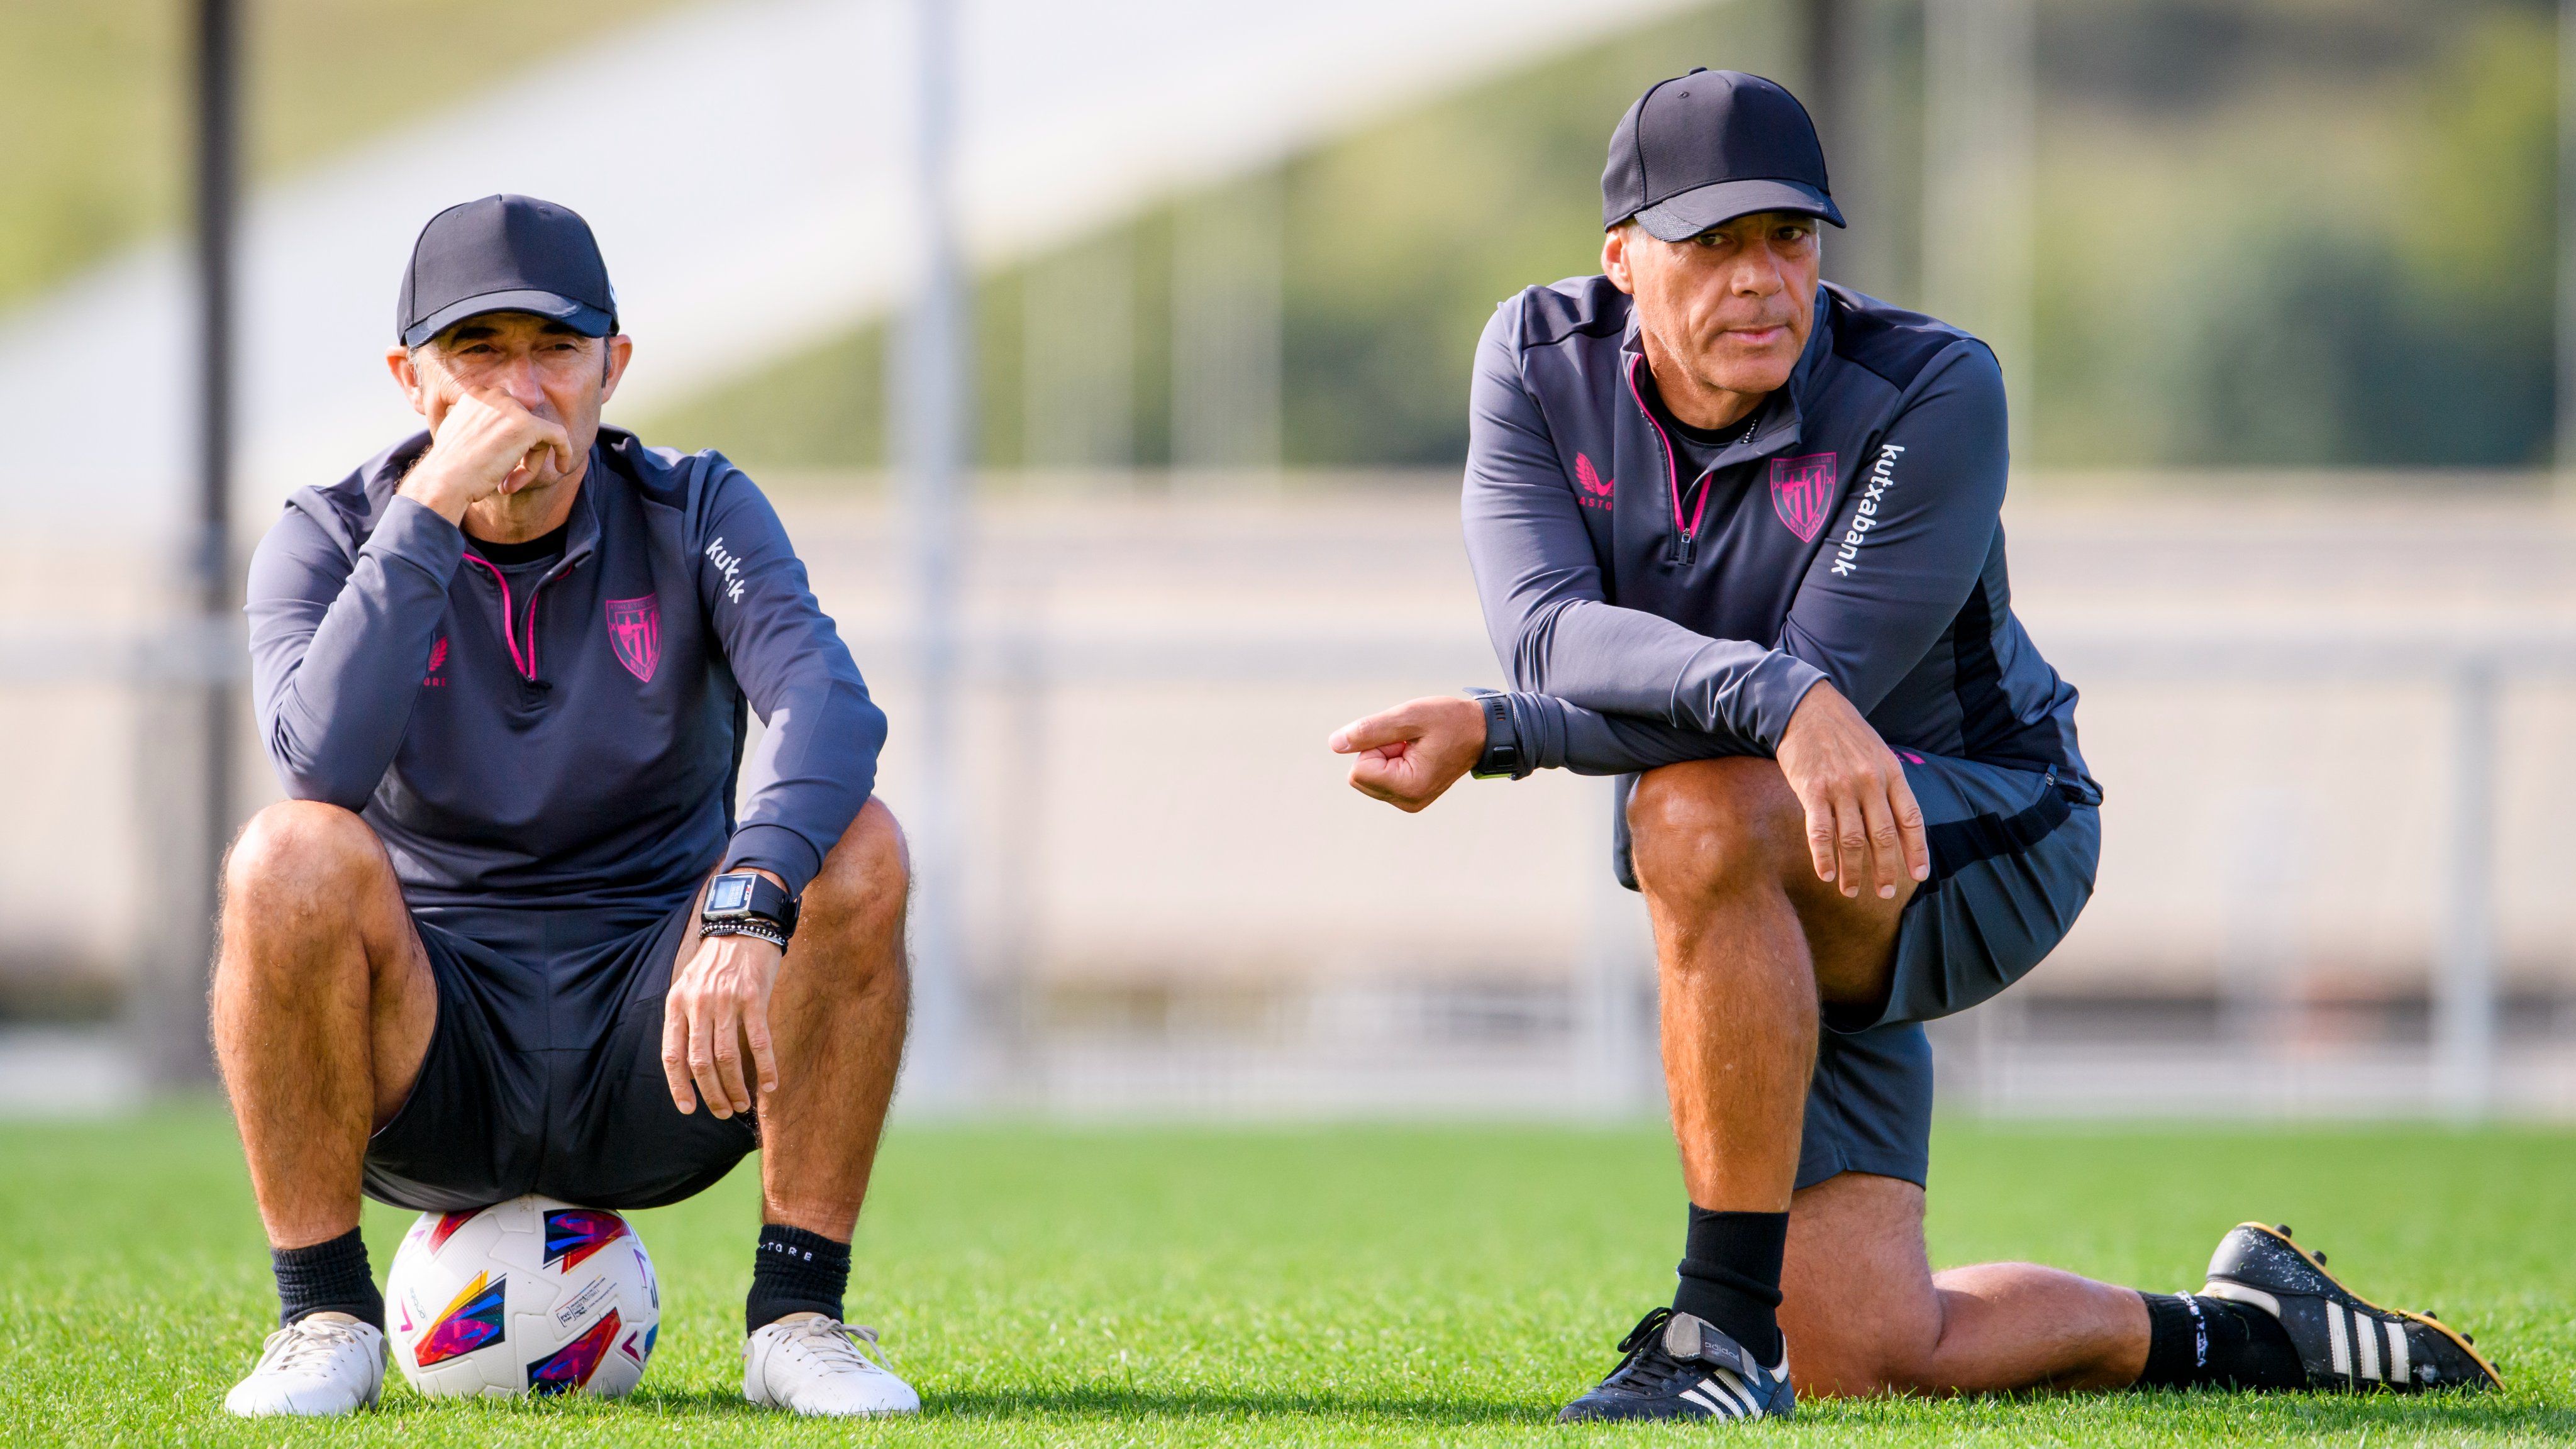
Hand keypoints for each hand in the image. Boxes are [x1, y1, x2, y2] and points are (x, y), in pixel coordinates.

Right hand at [397, 386, 575, 522]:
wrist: (445, 480)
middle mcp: (494, 394)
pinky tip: (564, 467)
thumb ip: (481, 425)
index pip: (508, 414)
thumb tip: (502, 430)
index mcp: (477, 393)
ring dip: (530, 462)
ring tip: (510, 484)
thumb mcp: (461, 435)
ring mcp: (512, 408)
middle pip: (525, 423)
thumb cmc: (450, 466)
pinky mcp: (528, 425)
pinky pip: (559, 435)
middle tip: (507, 479)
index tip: (498, 462)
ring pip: (539, 435)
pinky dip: (565, 451)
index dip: (507, 441)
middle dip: (521, 452)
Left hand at [661, 927, 783, 1118]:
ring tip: (743, 1104)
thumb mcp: (689, 986)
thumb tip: (691, 1067)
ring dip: (736, 1087)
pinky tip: (770, 1084)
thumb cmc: (717, 961)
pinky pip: (760, 1041)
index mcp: (677, 1003)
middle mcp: (698, 1004)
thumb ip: (686, 1021)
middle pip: (701, 1062)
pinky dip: (765, 1067)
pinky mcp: (754, 997)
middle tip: (724, 1112)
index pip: (673, 1055)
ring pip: (728, 1056)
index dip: (679, 1086)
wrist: (743, 924)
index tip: (688, 1108)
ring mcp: (726, 1000)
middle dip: (712, 1094)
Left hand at [1329, 695, 1486, 811]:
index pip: (1358, 769)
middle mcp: (1407, 802)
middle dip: (1378, 751)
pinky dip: (1391, 761)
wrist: (1479, 732)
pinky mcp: (1407, 797)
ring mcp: (1407, 802)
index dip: (1375, 746)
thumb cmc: (1449, 720)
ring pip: (1367, 777)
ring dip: (1385, 755)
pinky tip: (1415, 753)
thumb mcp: (1409, 716)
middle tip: (1409, 741)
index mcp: (1409, 787)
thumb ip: (1369, 730)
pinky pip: (1379, 777)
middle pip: (1360, 775)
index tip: (1404, 739)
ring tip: (1414, 746)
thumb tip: (1335, 744)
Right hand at [1775, 683, 1928, 899]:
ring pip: (1852, 840)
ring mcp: (1841, 786)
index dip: (1917, 850)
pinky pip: (1820, 832)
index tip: (1918, 875)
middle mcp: (1870, 781)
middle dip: (1886, 870)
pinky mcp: (1812, 789)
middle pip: (1883, 836)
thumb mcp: (1876, 751)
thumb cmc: (1842, 732)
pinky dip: (1824, 857)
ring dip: (1853, 871)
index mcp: (1891, 772)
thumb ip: (1887, 783)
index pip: (1911, 819)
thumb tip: (1895, 822)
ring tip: (1851, 891)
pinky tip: (1826, 874)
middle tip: (1884, 893)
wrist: (1805, 706)